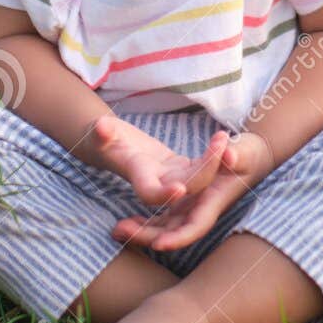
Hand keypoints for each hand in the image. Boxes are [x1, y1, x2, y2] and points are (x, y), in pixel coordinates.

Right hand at [83, 113, 227, 206]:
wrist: (112, 144)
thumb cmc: (102, 138)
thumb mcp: (99, 133)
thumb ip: (101, 132)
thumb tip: (101, 127)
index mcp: (137, 176)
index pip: (150, 193)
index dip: (163, 194)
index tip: (179, 190)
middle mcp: (157, 181)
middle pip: (185, 186)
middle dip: (205, 171)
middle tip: (220, 144)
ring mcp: (171, 176)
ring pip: (197, 177)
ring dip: (213, 161)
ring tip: (223, 137)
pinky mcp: (180, 167)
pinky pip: (200, 166)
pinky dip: (212, 155)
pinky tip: (222, 138)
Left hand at [111, 130, 275, 251]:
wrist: (249, 156)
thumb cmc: (249, 152)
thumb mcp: (246, 151)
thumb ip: (239, 154)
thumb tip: (230, 154)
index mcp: (215, 201)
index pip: (196, 226)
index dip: (178, 237)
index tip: (158, 244)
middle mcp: (202, 210)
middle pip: (174, 232)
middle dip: (149, 236)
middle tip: (121, 232)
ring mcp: (192, 208)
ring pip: (165, 228)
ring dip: (143, 231)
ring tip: (117, 229)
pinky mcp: (185, 203)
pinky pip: (163, 218)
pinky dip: (146, 222)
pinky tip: (126, 222)